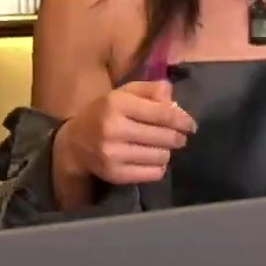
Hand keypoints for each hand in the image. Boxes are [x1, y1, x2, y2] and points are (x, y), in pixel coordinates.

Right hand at [53, 80, 196, 195]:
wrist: (74, 144)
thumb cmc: (105, 113)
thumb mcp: (124, 93)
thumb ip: (151, 90)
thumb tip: (174, 100)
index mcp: (117, 104)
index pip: (163, 113)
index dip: (183, 120)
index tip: (191, 125)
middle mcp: (114, 128)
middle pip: (165, 136)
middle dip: (178, 137)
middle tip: (179, 137)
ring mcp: (113, 154)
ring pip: (161, 156)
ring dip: (166, 151)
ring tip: (161, 147)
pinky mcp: (115, 174)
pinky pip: (153, 174)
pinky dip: (158, 167)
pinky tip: (152, 159)